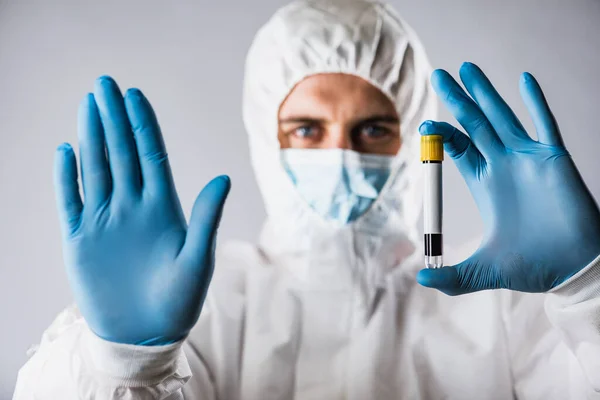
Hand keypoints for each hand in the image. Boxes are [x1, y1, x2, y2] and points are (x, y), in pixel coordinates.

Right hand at [54, 76, 229, 344]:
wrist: (145, 333)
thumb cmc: (179, 300)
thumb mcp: (198, 258)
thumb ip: (206, 217)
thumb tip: (224, 177)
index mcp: (162, 207)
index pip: (151, 154)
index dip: (142, 124)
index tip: (135, 95)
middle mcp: (132, 206)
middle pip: (121, 153)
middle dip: (113, 118)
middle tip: (104, 84)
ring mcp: (105, 220)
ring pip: (96, 168)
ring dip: (91, 136)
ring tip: (88, 104)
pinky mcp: (81, 239)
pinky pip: (71, 200)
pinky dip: (67, 176)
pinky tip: (66, 150)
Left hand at [417, 62, 599, 294]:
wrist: (573, 268)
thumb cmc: (532, 266)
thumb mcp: (483, 271)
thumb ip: (453, 277)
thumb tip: (421, 281)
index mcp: (484, 183)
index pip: (458, 148)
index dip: (442, 134)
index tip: (426, 124)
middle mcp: (503, 165)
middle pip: (474, 124)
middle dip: (457, 100)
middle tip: (439, 75)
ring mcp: (529, 159)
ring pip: (503, 117)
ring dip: (486, 93)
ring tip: (468, 68)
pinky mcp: (555, 160)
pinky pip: (545, 124)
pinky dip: (535, 102)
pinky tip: (524, 79)